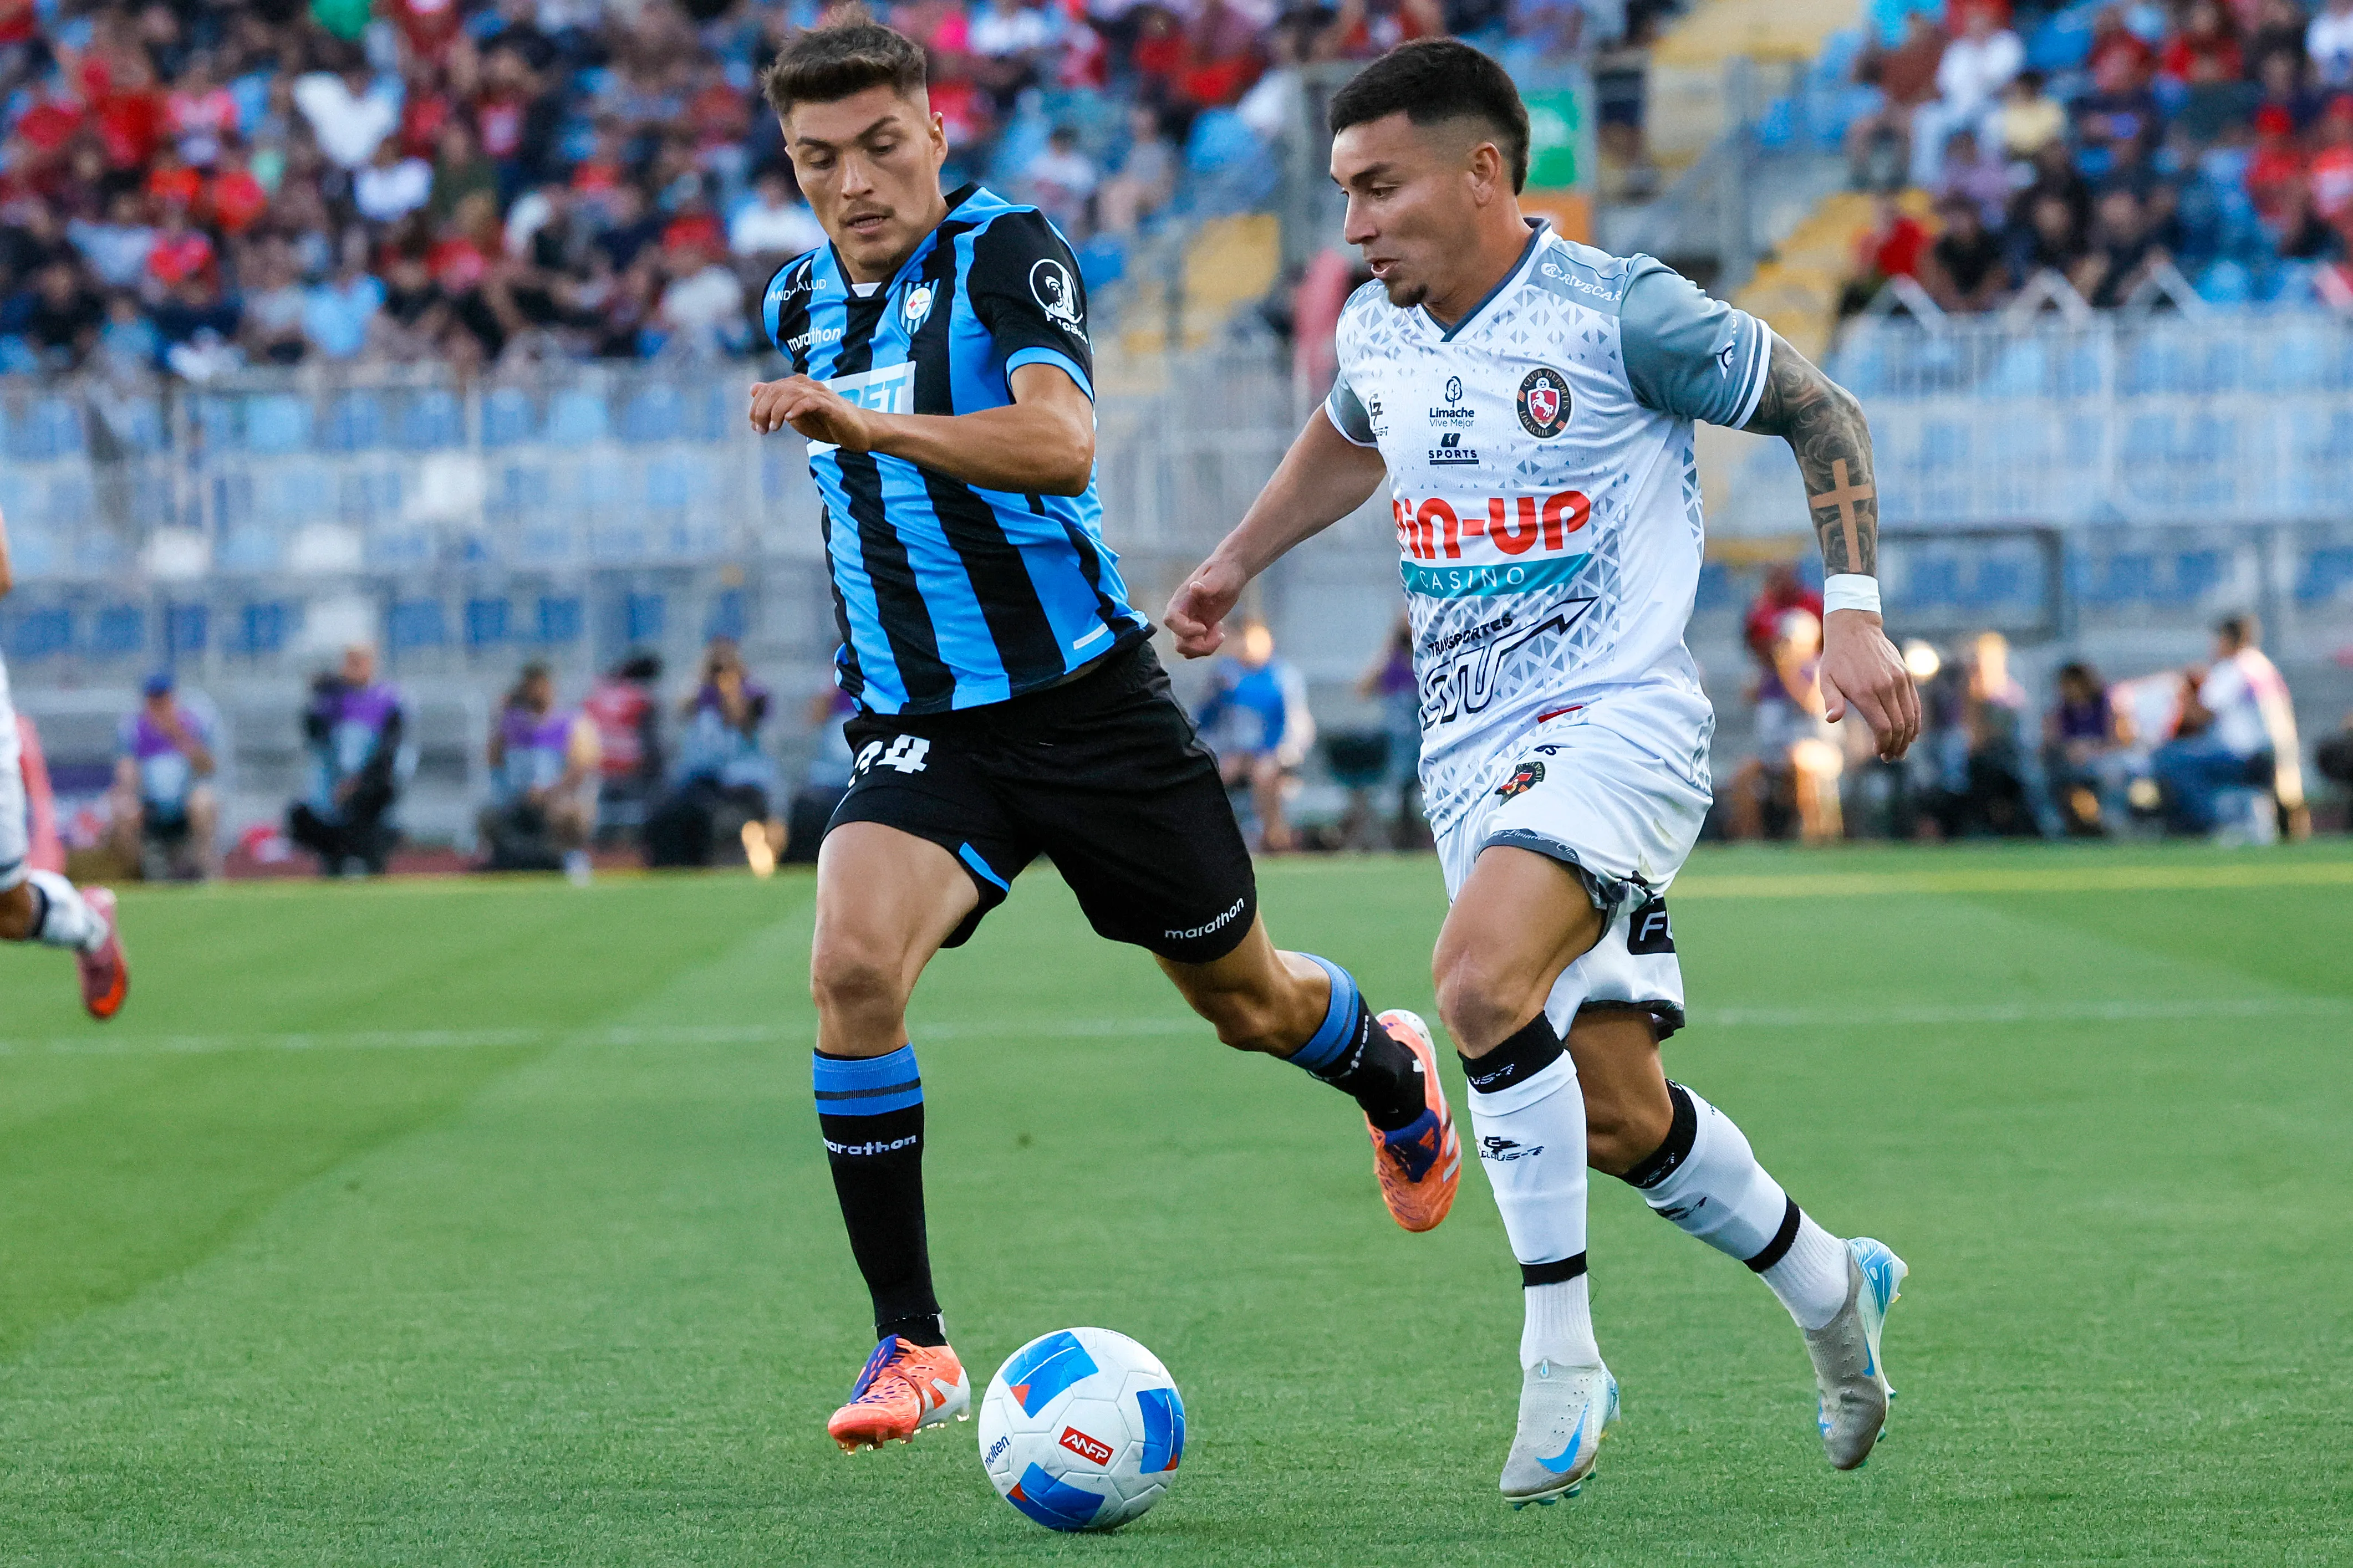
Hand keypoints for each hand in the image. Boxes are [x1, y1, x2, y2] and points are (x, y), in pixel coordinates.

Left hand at [748, 376, 872, 449]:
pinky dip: (796, 409)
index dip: (757, 407)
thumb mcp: (795, 414)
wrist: (858, 431)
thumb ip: (776, 402)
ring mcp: (819, 394)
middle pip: (776, 390)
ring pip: (790, 394)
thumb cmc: (827, 423)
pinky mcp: (830, 406)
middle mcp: (807, 385)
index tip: (755, 427)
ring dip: (777, 412)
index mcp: (797, 386)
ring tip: (772, 428)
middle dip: (763, 411)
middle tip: (761, 430)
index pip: (768, 389)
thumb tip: (753, 388)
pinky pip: (810, 402)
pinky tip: (788, 419)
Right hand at [1164, 555, 1246, 658]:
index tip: (1205, 627)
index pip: (1170, 620)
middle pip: (1179, 643)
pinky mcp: (1198, 630)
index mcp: (1180, 600)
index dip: (1185, 629)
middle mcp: (1181, 615)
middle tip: (1219, 633)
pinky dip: (1209, 647)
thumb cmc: (1223, 571)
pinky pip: (1196, 649)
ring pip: (1187, 649)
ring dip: (1206, 647)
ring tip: (1220, 632)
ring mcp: (1189, 624)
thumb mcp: (1218, 576)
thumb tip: (1195, 587)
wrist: (1230, 573)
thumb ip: (1207, 584)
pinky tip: (1219, 632)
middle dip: (1199, 645)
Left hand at [1819, 609, 1919, 760]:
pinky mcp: (1906, 675)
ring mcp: (1898, 680)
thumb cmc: (1836, 658)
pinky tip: (1911, 733)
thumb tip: (1832, 720)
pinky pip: (1914, 703)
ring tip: (1901, 750)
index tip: (1879, 753)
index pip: (1882, 727)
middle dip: (1896, 745)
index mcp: (1864, 692)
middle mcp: (1885, 687)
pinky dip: (1916, 721)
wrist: (1854, 629)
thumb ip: (1831, 700)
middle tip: (1891, 757)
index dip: (1883, 744)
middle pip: (1899, 725)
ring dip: (1908, 737)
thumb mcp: (1826, 679)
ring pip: (1910, 716)